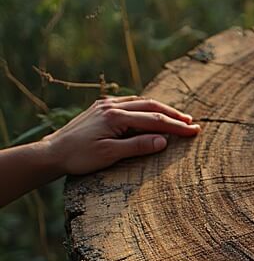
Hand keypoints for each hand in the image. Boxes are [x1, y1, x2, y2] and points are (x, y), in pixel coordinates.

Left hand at [42, 96, 199, 174]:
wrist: (51, 153)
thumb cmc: (79, 157)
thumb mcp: (109, 155)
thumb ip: (137, 146)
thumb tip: (163, 140)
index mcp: (115, 117)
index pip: (154, 120)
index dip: (176, 126)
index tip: (194, 131)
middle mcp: (111, 106)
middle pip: (151, 106)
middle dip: (173, 115)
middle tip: (192, 123)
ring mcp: (105, 105)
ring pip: (140, 102)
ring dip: (161, 109)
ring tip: (178, 117)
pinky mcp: (100, 108)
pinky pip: (129, 103)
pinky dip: (145, 107)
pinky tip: (151, 112)